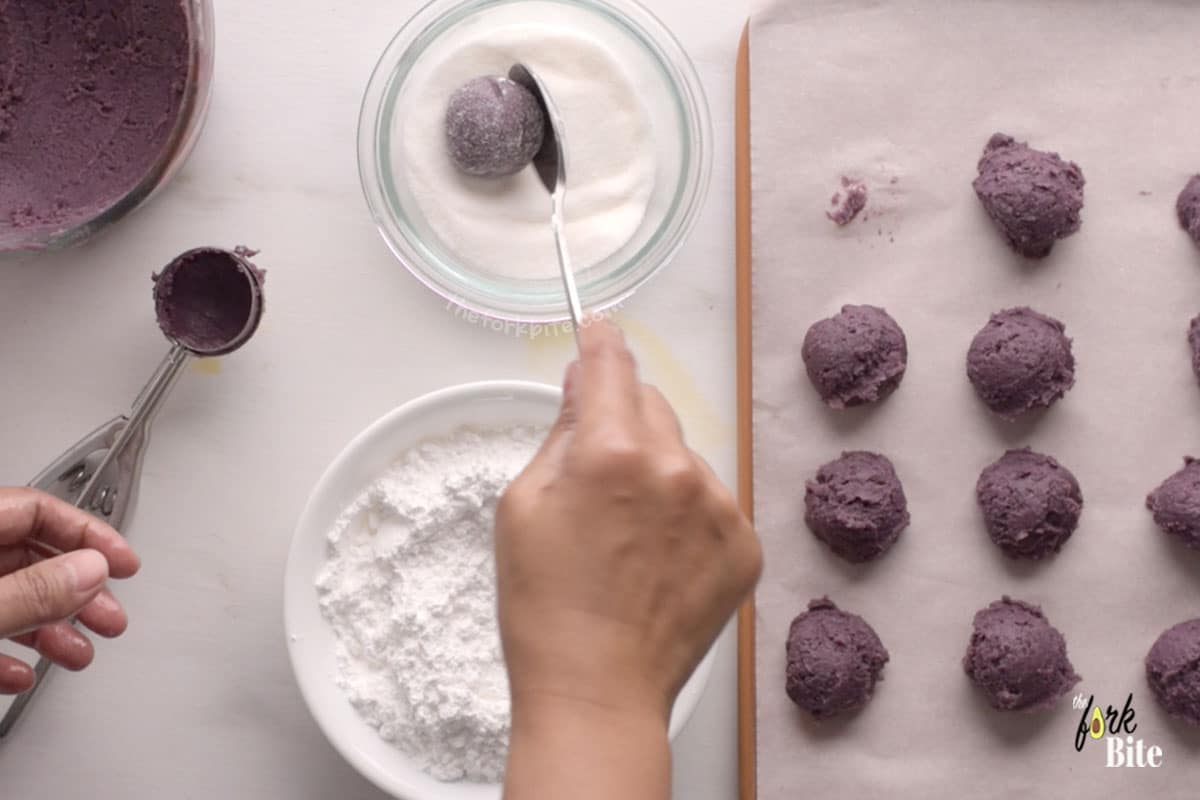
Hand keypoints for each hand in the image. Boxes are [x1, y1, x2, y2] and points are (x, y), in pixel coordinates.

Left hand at [0, 488, 139, 693]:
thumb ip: (32, 590)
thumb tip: (90, 572)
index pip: (38, 510)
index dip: (88, 533)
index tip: (124, 562)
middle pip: (30, 559)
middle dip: (81, 591)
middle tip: (111, 615)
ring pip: (11, 598)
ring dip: (52, 628)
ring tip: (81, 651)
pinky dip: (9, 652)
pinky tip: (22, 674)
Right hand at [495, 320, 760, 797]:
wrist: (598, 692)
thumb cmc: (547, 609)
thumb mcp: (523, 506)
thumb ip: (560, 434)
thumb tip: (585, 387)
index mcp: (612, 452)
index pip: (612, 366)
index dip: (601, 341)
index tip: (600, 327)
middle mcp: (676, 469)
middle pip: (651, 406)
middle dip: (623, 422)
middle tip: (596, 474)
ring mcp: (719, 507)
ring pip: (684, 455)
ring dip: (658, 472)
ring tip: (627, 536)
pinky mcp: (744, 544)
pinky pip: (713, 500)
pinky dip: (689, 514)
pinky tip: (659, 558)